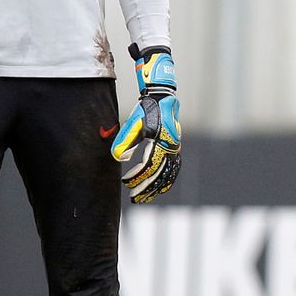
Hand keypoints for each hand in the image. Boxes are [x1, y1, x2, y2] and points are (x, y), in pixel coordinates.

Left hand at [111, 45, 181, 202]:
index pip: (149, 166)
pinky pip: (174, 169)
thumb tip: (119, 159)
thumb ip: (125, 141)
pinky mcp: (175, 148)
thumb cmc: (146, 109)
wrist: (162, 97)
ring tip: (145, 198)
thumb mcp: (132, 123)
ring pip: (169, 174)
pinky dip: (167, 180)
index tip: (125, 182)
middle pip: (160, 175)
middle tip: (134, 198)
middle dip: (146, 188)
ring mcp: (176, 148)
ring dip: (157, 188)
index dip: (137, 177)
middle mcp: (172, 147)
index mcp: (161, 141)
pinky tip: (161, 188)